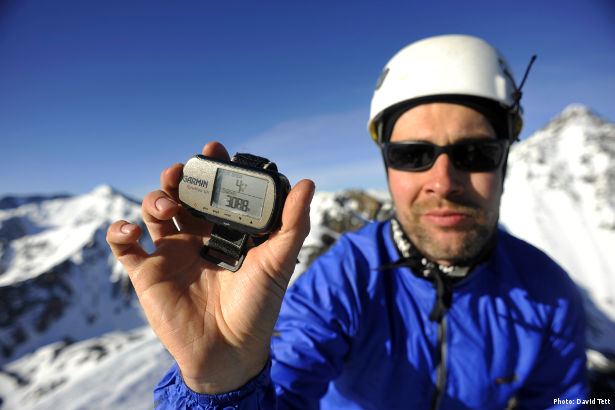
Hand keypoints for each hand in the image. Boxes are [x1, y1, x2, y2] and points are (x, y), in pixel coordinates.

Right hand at [106, 142, 313, 393]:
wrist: (231, 351)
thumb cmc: (258, 306)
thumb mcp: (279, 262)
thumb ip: (292, 224)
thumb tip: (308, 182)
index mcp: (225, 228)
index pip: (215, 189)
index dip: (212, 167)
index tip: (214, 149)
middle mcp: (197, 235)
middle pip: (180, 194)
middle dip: (179, 176)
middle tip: (183, 171)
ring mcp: (170, 252)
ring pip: (153, 211)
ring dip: (155, 199)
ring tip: (169, 205)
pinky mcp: (147, 273)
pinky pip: (123, 247)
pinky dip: (119, 231)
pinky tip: (131, 231)